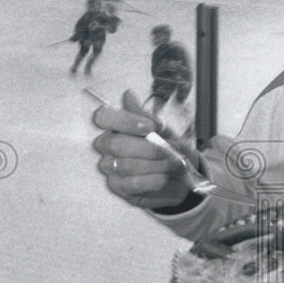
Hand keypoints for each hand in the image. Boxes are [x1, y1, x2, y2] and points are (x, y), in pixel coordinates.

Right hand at [92, 89, 197, 208]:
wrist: (180, 179)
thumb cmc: (168, 150)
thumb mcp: (164, 131)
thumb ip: (147, 116)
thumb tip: (128, 95)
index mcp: (115, 126)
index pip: (103, 117)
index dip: (126, 121)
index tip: (151, 127)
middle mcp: (106, 146)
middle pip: (115, 144)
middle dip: (148, 148)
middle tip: (170, 149)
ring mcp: (109, 168)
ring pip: (126, 165)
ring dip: (156, 164)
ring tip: (174, 163)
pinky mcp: (117, 187)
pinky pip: (132, 183)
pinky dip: (153, 179)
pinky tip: (164, 177)